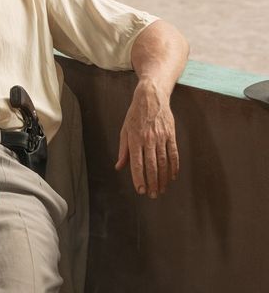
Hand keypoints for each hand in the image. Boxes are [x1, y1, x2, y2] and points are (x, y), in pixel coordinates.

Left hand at [115, 79, 178, 197]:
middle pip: (152, 166)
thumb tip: (119, 167)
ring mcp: (161, 138)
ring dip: (162, 178)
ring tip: (161, 189)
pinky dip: (174, 166)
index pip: (137, 164)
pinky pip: (173, 154)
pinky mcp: (171, 135)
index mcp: (135, 140)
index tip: (140, 190)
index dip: (139, 179)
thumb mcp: (124, 131)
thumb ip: (123, 150)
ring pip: (163, 162)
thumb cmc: (135, 115)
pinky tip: (172, 176)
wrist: (151, 97)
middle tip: (152, 195)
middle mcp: (148, 140)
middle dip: (152, 183)